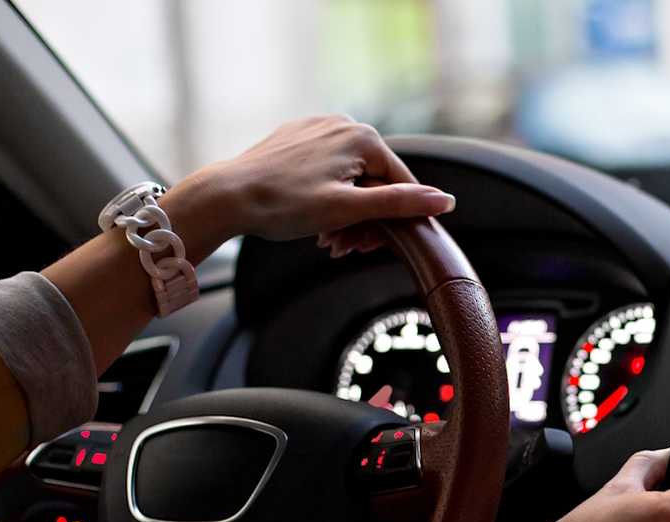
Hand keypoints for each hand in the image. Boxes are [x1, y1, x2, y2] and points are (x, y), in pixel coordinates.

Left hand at [162, 115, 454, 256]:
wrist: (226, 197)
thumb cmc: (283, 204)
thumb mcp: (348, 210)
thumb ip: (399, 203)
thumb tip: (443, 201)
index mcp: (362, 137)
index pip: (402, 182)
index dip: (395, 220)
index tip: (375, 246)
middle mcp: (343, 124)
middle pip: (375, 180)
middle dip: (366, 219)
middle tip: (345, 248)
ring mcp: (318, 129)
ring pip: (351, 178)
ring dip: (346, 213)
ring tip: (328, 239)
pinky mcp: (297, 139)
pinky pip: (327, 170)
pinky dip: (327, 197)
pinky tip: (313, 219)